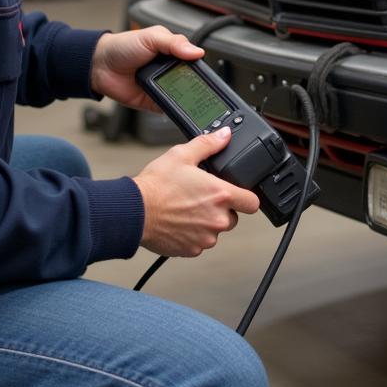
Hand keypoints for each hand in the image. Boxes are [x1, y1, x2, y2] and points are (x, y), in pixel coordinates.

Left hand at [90, 25, 202, 111]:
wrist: (100, 66)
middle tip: (204, 92)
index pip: (194, 62)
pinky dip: (174, 110)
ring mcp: (163, 87)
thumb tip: (197, 51)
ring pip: (182, 96)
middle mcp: (169, 70)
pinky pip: (169, 108)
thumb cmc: (122, 46)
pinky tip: (180, 109)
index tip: (208, 77)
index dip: (201, 69)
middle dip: (197, 88)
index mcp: (173, 53)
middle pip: (191, 82)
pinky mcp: (154, 102)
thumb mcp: (151, 37)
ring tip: (195, 102)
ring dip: (187, 99)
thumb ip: (175, 43)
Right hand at [134, 127, 260, 256]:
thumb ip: (208, 144)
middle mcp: (217, 219)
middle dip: (222, 209)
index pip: (253, 203)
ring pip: (215, 230)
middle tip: (202, 199)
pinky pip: (200, 242)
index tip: (238, 195)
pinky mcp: (192, 250)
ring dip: (206, 222)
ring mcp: (206, 237)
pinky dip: (193, 234)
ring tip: (187, 209)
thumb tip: (224, 136)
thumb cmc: (156, 185)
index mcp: (220, 195)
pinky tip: (179, 222)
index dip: (247, 197)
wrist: (134, 211)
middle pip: (234, 217)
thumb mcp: (182, 155)